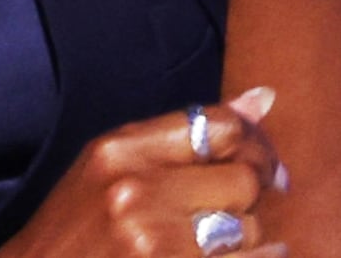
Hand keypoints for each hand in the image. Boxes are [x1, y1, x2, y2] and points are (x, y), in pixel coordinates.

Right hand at [0, 88, 290, 257]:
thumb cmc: (76, 232)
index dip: (255, 145)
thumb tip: (265, 99)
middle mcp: (136, 193)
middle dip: (249, 197)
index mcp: (120, 151)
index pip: (220, 126)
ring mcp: (153, 242)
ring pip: (249, 229)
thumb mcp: (110, 170)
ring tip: (213, 245)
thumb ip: (182, 136)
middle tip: (235, 212)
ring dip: (244, 240)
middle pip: (243, 178)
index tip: (262, 165)